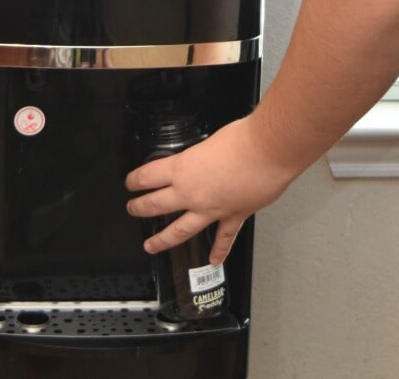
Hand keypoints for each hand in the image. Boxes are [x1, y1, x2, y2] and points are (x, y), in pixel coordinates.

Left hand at [125, 116, 294, 263]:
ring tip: (151, 245)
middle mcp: (192, 192)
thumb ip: (202, 153)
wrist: (268, 151)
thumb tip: (204, 157)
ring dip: (163, 239)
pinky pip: (223, 238)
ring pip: (180, 230)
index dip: (135, 180)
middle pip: (157, 204)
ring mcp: (211, 209)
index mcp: (183, 167)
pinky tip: (213, 260)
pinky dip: (219, 251)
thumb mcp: (211, 139)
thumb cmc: (243, 138)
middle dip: (140, 208)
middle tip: (132, 210)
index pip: (149, 176)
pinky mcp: (233, 216)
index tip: (130, 183)